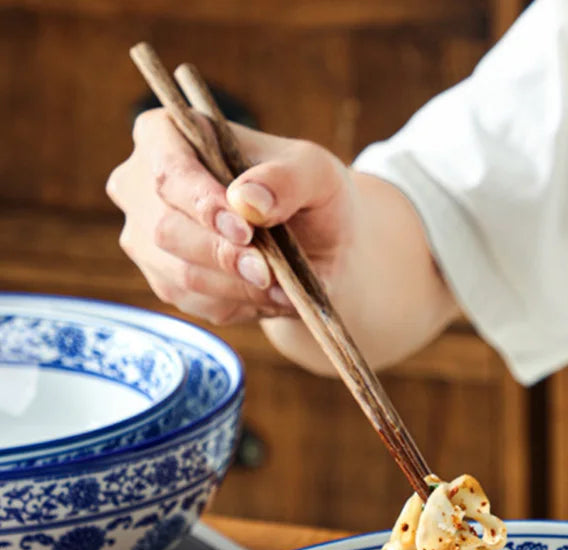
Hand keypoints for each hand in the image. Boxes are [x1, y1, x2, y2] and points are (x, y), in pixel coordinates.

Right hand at [106, 109, 457, 373]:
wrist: (334, 255)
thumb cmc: (326, 205)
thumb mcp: (324, 179)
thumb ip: (290, 177)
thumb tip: (247, 198)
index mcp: (176, 139)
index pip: (164, 162)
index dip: (199, 200)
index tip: (246, 230)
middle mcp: (148, 185)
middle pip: (163, 228)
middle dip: (225, 259)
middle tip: (274, 276)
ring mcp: (152, 238)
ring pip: (176, 276)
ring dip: (236, 291)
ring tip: (280, 285)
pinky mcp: (172, 283)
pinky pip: (193, 306)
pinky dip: (235, 309)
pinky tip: (265, 298)